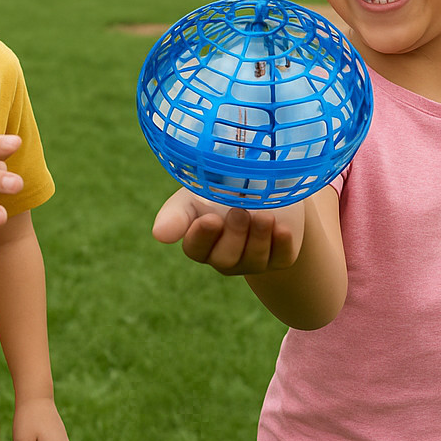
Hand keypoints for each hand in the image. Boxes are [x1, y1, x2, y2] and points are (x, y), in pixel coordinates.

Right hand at [152, 187, 303, 274]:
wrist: (263, 179)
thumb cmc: (221, 187)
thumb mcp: (197, 193)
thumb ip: (178, 213)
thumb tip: (159, 235)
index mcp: (200, 241)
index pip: (196, 248)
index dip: (203, 237)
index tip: (211, 219)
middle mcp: (225, 257)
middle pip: (225, 259)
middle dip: (234, 235)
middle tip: (240, 212)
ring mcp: (253, 259)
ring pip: (253, 261)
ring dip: (258, 237)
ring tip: (263, 215)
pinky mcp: (280, 256)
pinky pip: (282, 258)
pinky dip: (281, 243)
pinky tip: (281, 229)